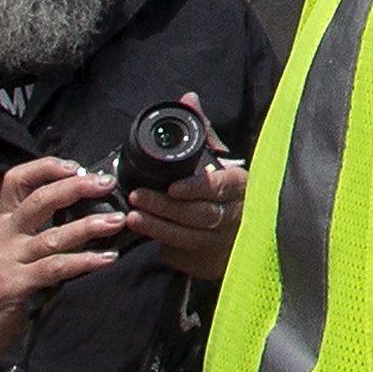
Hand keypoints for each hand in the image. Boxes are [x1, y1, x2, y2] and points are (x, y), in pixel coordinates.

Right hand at [0, 158, 126, 371]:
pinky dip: (84, 261)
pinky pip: (54, 269)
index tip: (76, 166)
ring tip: (117, 221)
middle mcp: (2, 238)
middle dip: (76, 187)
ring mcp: (6, 262)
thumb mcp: (12, 253)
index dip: (45, 167)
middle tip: (107, 183)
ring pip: (52, 236)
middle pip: (39, 200)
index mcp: (2, 224)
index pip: (15, 181)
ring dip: (89, 226)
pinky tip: (107, 258)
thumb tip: (89, 213)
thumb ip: (40, 234)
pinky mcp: (14, 287)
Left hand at [127, 154, 250, 282]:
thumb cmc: (225, 193)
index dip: (195, 188)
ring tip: (133, 217)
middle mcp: (234, 216)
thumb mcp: (223, 166)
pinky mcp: (207, 262)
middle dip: (165, 206)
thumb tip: (187, 109)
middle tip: (138, 197)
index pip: (220, 187)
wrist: (240, 232)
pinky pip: (181, 254)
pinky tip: (143, 236)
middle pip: (199, 213)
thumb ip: (204, 142)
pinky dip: (161, 245)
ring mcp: (221, 241)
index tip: (172, 187)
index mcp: (239, 188)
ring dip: (157, 227)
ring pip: (187, 236)